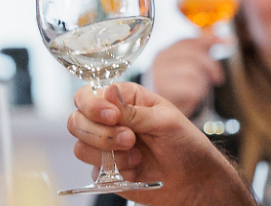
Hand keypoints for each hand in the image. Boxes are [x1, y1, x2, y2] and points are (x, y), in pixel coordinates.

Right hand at [67, 82, 251, 205]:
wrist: (193, 179)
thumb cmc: (184, 143)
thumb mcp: (165, 120)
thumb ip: (133, 110)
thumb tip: (108, 90)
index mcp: (122, 99)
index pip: (87, 95)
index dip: (92, 106)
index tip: (113, 117)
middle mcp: (109, 121)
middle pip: (76, 121)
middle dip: (101, 133)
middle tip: (130, 139)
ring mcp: (105, 146)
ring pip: (80, 146)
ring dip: (109, 152)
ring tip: (136, 154)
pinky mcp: (105, 170)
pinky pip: (93, 169)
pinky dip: (114, 169)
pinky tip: (136, 167)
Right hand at [147, 35, 225, 116]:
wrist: (163, 117)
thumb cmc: (179, 91)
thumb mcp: (190, 68)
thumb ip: (204, 50)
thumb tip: (228, 39)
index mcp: (165, 52)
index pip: (190, 41)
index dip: (211, 40)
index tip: (230, 43)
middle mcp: (160, 61)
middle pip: (194, 54)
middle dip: (211, 65)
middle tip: (217, 78)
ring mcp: (160, 76)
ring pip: (193, 70)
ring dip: (203, 82)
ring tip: (200, 89)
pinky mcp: (164, 93)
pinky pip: (190, 87)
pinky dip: (197, 92)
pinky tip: (194, 97)